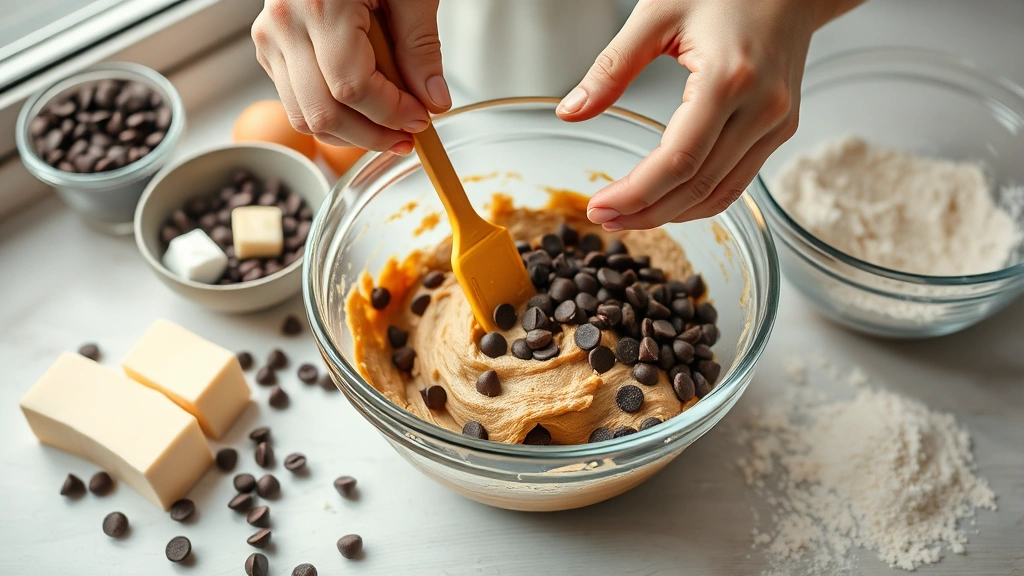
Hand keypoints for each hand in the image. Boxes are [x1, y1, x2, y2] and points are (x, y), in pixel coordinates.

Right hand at [251, 0, 450, 153]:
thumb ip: (421, 47)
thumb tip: (433, 98)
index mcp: (321, 7)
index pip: (353, 89)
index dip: (391, 114)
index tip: (422, 119)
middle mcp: (285, 25)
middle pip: (324, 113)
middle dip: (373, 135)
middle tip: (408, 135)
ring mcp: (271, 37)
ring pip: (305, 116)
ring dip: (351, 133)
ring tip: (388, 126)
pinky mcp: (270, 46)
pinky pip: (297, 99)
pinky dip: (331, 113)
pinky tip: (362, 105)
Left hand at [557, 0, 861, 228]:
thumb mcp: (656, 14)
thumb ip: (611, 68)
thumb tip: (572, 110)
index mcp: (727, 79)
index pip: (678, 161)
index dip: (635, 194)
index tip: (598, 207)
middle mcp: (760, 109)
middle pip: (697, 187)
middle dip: (645, 212)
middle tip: (603, 219)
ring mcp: (775, 123)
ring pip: (720, 194)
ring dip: (671, 214)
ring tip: (627, 216)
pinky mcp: (780, 129)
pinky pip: (737, 182)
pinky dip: (699, 200)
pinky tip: (666, 202)